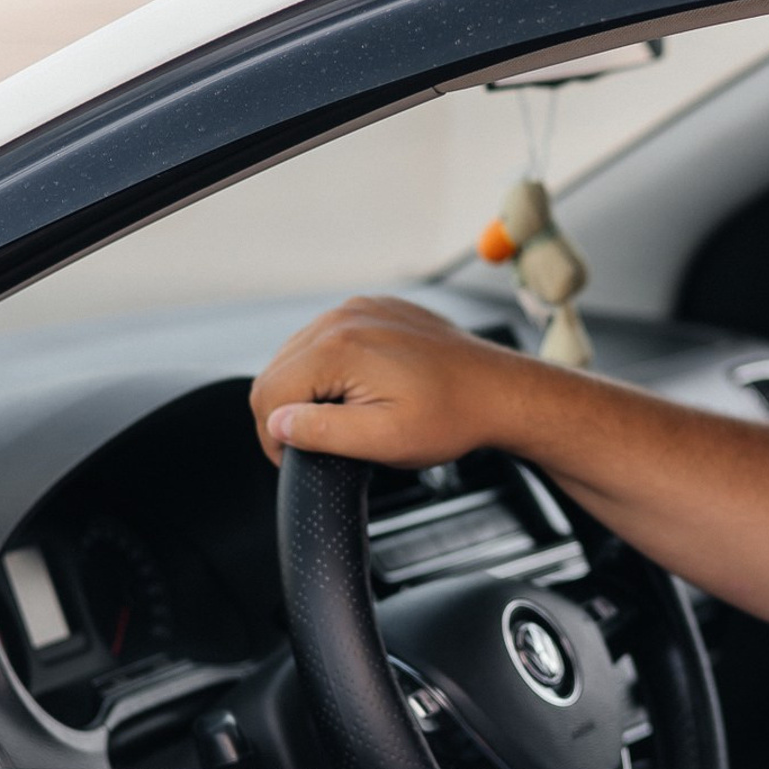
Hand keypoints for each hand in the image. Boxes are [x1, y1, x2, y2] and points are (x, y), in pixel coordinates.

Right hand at [249, 296, 523, 467]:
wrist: (499, 390)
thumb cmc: (452, 416)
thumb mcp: (384, 439)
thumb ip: (323, 431)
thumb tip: (278, 423)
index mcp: (339, 347)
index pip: (269, 393)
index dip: (273, 437)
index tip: (295, 460)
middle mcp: (344, 317)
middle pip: (277, 370)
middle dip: (287, 413)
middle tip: (319, 445)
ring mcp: (360, 308)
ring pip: (298, 354)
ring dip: (307, 390)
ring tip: (344, 418)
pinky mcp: (374, 309)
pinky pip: (329, 339)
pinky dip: (331, 368)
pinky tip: (360, 391)